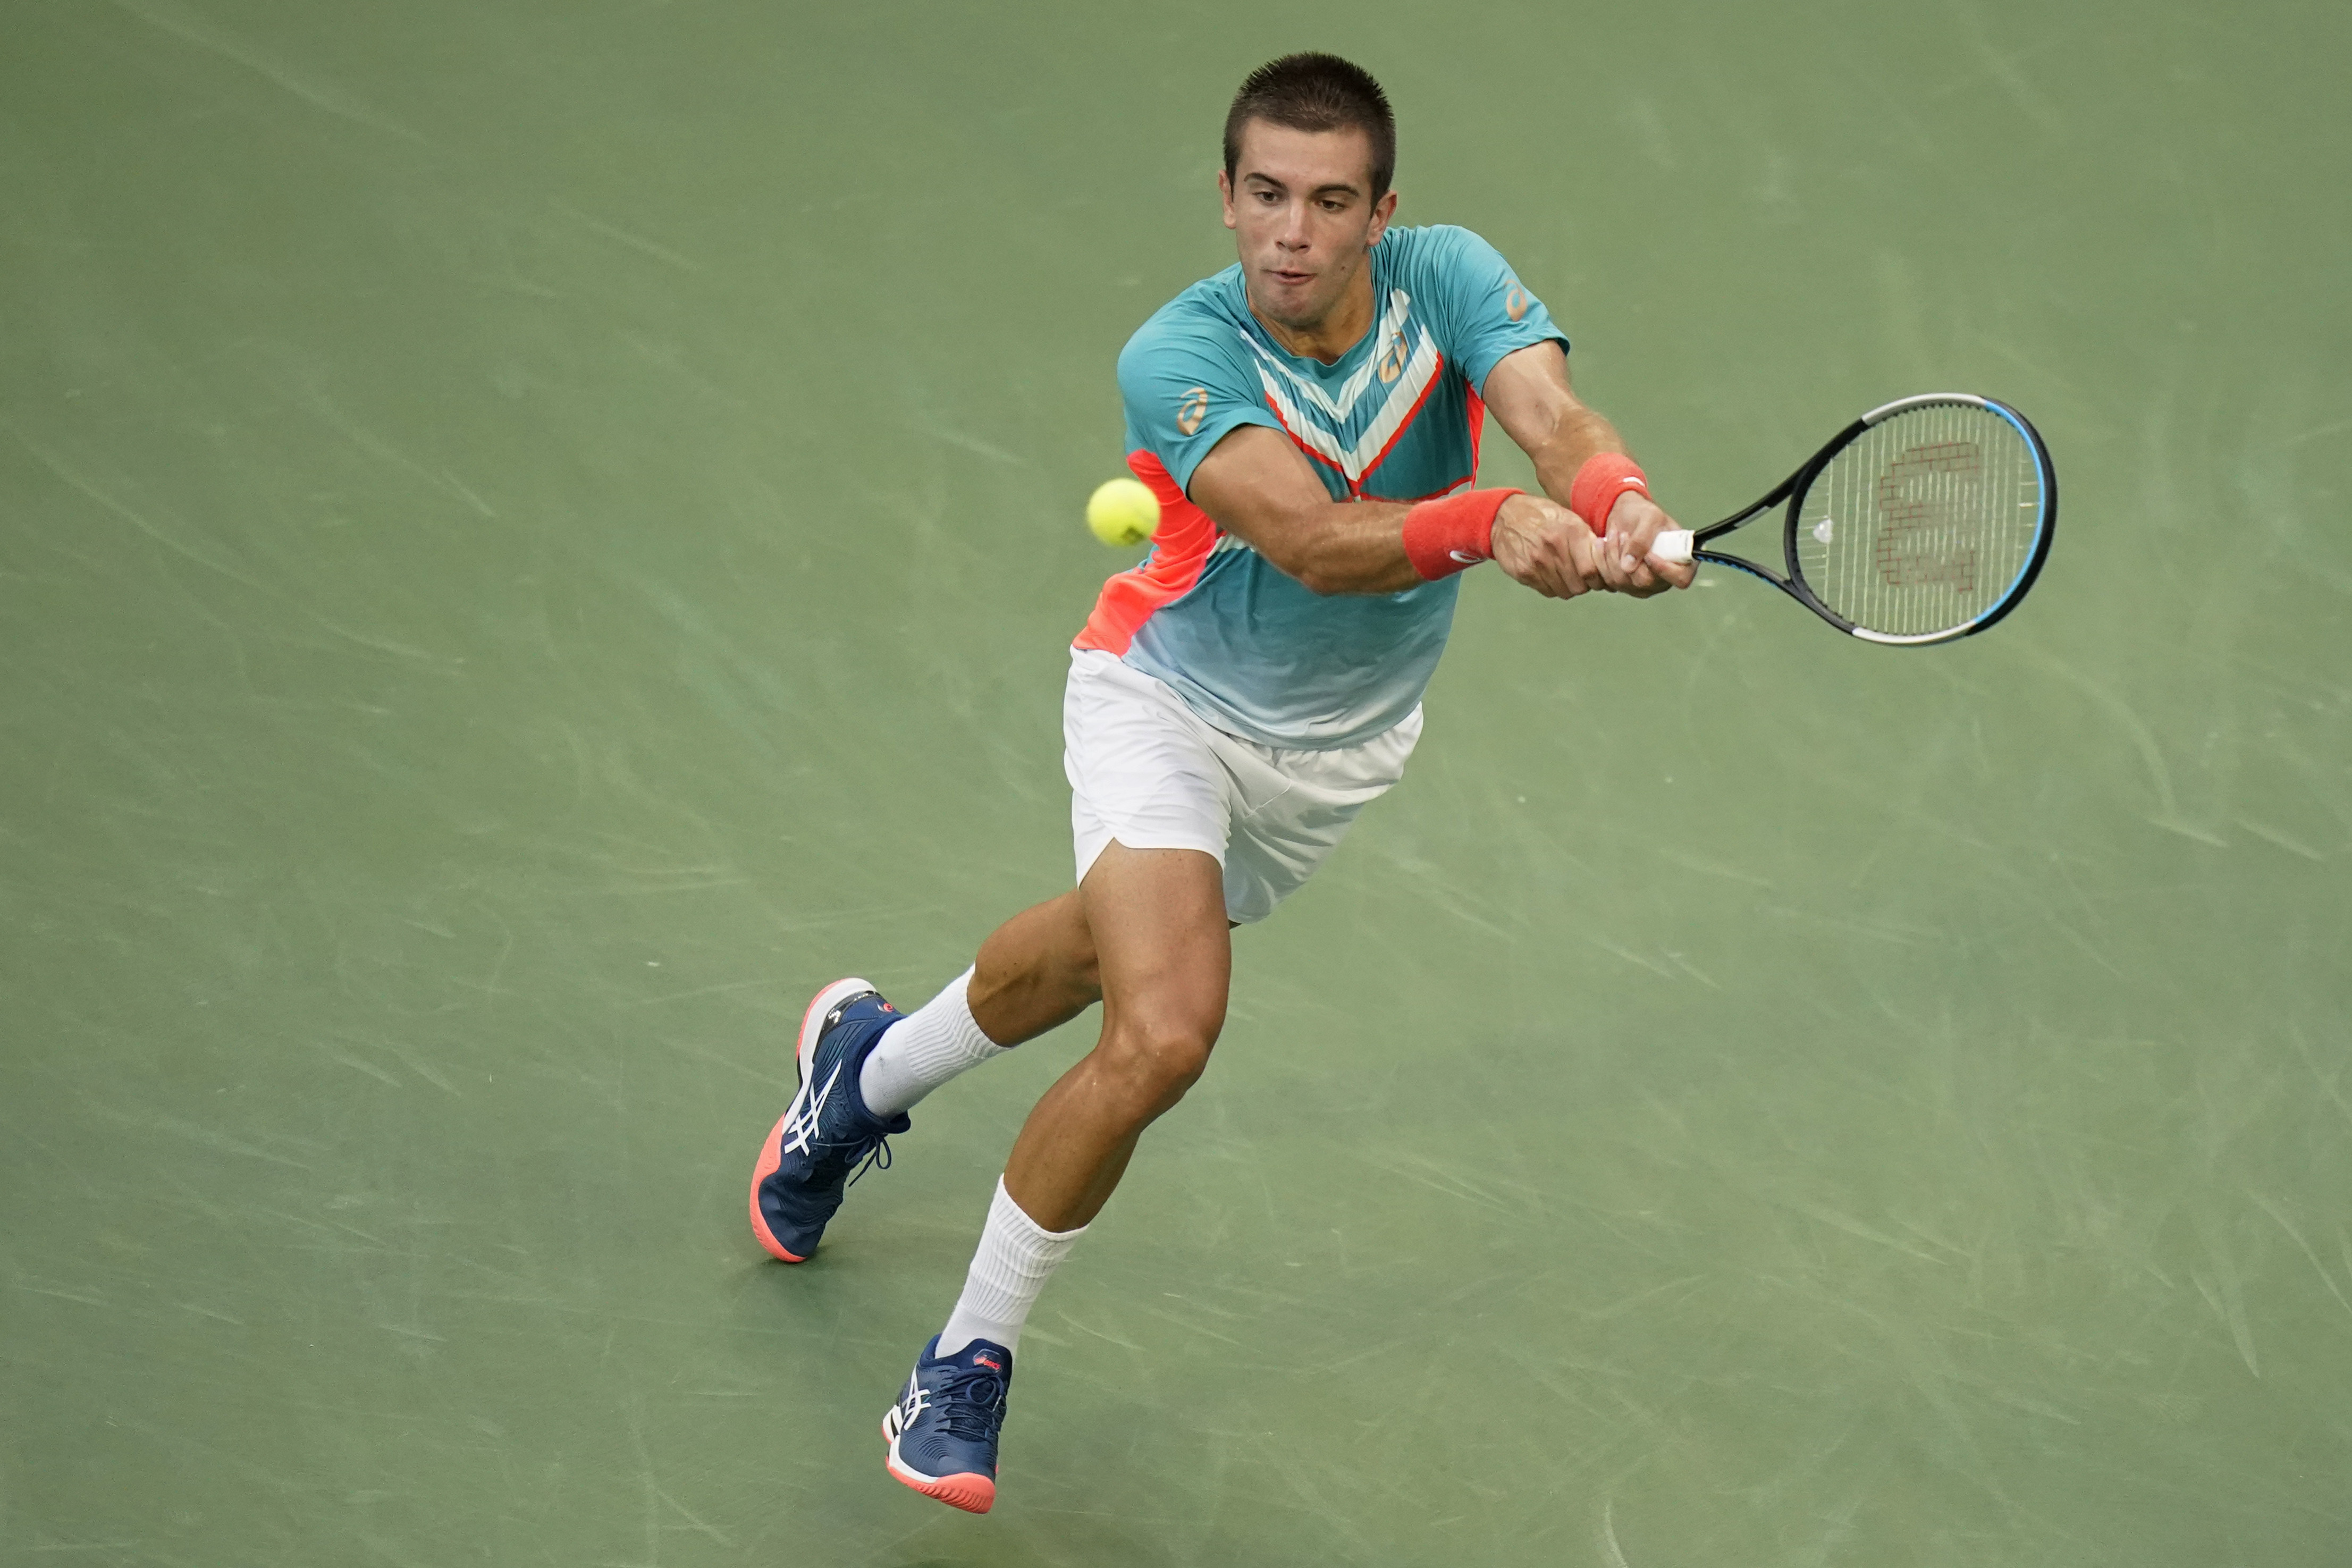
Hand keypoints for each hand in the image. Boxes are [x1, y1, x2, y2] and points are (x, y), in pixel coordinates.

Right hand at [1489, 492, 1611, 598]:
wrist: (1505, 516)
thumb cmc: (1544, 517)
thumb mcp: (1570, 519)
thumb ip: (1588, 540)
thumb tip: (1609, 562)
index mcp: (1571, 532)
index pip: (1591, 571)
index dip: (1598, 579)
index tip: (1598, 577)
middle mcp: (1553, 547)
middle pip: (1579, 585)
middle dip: (1584, 585)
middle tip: (1582, 577)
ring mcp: (1537, 562)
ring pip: (1564, 591)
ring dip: (1569, 586)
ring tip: (1565, 574)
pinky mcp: (1523, 572)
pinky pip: (1547, 591)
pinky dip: (1553, 586)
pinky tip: (1550, 573)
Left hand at [1587, 491, 1696, 596]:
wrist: (1625, 517)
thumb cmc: (1644, 514)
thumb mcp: (1648, 517)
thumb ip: (1642, 540)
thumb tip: (1629, 567)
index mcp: (1681, 560)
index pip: (1681, 578)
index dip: (1664, 570)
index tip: (1649, 554)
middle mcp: (1664, 578)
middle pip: (1644, 582)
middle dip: (1628, 556)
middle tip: (1623, 535)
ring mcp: (1644, 585)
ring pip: (1623, 582)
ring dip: (1612, 555)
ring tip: (1613, 534)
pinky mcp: (1625, 585)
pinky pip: (1609, 581)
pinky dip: (1602, 560)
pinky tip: (1603, 544)